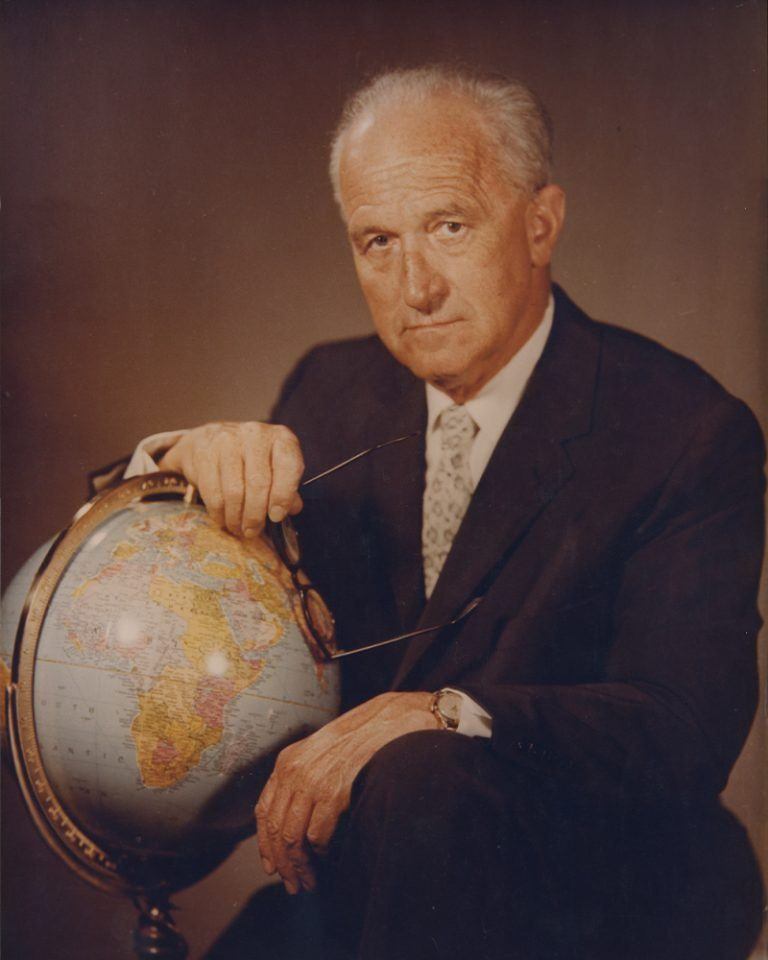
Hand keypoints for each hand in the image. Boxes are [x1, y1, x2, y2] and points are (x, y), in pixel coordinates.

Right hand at [159, 421, 303, 536]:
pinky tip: (224, 519)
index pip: (288, 466)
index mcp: (281, 438)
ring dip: (236, 518)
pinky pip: (213, 493)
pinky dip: (219, 513)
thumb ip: (286, 487)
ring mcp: (228, 441)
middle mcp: (255, 435)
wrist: (209, 439)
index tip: (276, 517)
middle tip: (253, 531)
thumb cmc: (251, 459)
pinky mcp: (205, 453)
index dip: (284, 495)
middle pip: (258, 483)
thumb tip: (293, 509)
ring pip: (234, 491)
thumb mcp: (275, 467)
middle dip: (256, 515)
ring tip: (239, 529)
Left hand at [254, 691, 439, 893]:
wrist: (380, 725)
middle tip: (292, 884)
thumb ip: (298, 778)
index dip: (265, 844)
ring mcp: (312, 783)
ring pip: (293, 838)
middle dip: (282, 863)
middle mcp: (293, 773)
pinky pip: (316, 835)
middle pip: (276, 830)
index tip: (272, 865)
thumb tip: (289, 820)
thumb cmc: (352, 742)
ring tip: (308, 881)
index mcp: (285, 762)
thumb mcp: (315, 753)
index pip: (264, 811)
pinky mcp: (332, 794)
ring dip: (300, 866)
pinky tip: (326, 858)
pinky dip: (319, 853)